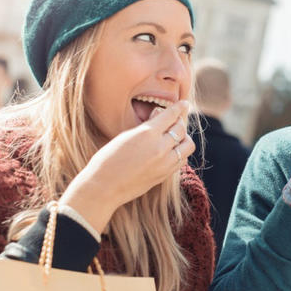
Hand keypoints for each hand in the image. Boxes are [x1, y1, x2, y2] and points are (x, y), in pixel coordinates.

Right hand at [60, 101, 194, 232]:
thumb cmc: (108, 159)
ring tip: (175, 137)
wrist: (103, 187)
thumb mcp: (125, 136)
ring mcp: (165, 163)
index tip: (184, 103)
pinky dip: (181, 152)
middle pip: (181, 129)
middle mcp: (160, 148)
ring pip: (187, 145)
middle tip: (175, 120)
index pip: (171, 115)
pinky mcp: (165, 175)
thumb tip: (160, 116)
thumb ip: (146, 126)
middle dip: (179, 122)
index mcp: (147, 134)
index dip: (179, 107)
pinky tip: (172, 151)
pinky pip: (182, 160)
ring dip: (184, 138)